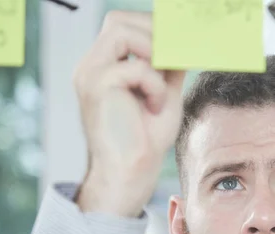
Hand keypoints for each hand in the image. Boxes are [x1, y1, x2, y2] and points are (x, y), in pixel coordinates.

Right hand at [73, 11, 185, 216]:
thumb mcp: (163, 93)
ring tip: (162, 84)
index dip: (152, 28)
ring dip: (152, 52)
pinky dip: (154, 84)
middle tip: (174, 58)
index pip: (123, 25)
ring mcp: (90, 74)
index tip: (179, 42)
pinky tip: (156, 107)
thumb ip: (168, 66)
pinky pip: (134, 66)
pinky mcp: (96, 86)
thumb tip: (185, 40)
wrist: (130, 174)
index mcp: (104, 67)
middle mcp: (91, 66)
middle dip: (153, 33)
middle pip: (118, 20)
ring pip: (120, 30)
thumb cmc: (146, 140)